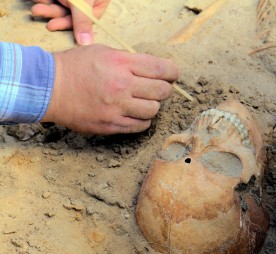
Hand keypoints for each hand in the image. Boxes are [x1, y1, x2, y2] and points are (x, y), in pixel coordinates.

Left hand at [31, 0, 109, 44]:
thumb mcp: (82, 1)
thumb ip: (82, 21)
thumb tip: (86, 44)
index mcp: (97, 5)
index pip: (81, 21)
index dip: (64, 23)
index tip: (51, 25)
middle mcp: (86, 3)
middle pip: (67, 13)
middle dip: (51, 12)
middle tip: (38, 11)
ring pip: (58, 5)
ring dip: (45, 5)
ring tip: (36, 2)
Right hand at [41, 44, 178, 134]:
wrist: (48, 88)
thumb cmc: (76, 67)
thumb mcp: (104, 52)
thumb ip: (130, 60)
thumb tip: (156, 69)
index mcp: (121, 63)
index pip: (162, 69)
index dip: (173, 72)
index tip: (172, 74)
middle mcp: (122, 85)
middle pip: (162, 91)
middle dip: (164, 89)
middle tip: (157, 88)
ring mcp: (117, 107)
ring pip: (154, 110)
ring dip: (152, 105)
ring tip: (142, 101)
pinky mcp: (112, 125)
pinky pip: (141, 126)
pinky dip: (142, 120)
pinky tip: (134, 113)